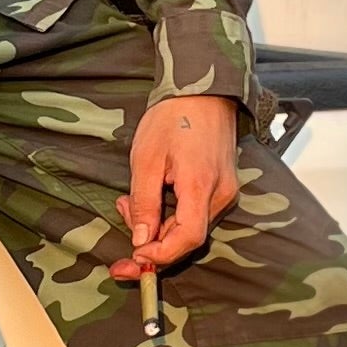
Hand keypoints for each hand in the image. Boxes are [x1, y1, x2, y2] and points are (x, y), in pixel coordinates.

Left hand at [115, 92, 240, 279]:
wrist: (203, 92)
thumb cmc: (172, 118)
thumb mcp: (146, 159)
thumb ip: (144, 203)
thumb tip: (141, 240)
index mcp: (201, 185)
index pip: (188, 239)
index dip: (161, 254)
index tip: (135, 254)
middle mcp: (221, 195)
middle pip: (188, 238)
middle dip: (153, 242)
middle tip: (121, 220)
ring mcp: (226, 192)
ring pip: (191, 228)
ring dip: (158, 226)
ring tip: (129, 202)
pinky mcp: (223, 188)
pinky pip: (196, 214)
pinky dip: (171, 215)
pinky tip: (152, 197)